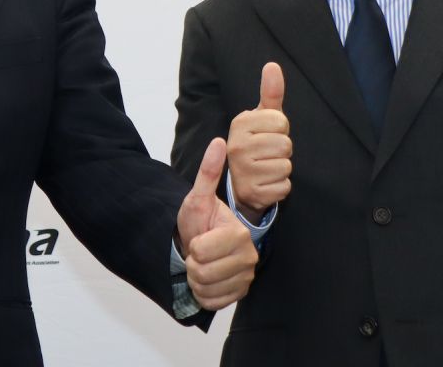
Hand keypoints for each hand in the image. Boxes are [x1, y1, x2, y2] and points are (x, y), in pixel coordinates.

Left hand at [176, 138, 258, 309]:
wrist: (202, 244)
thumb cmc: (199, 222)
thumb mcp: (198, 197)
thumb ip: (208, 172)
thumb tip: (219, 141)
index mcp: (240, 233)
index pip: (202, 250)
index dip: (193, 245)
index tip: (200, 236)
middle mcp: (249, 256)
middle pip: (202, 271)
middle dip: (193, 263)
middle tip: (199, 251)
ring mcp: (245, 277)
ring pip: (205, 288)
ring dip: (196, 278)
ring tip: (202, 263)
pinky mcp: (240, 294)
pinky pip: (211, 301)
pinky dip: (203, 292)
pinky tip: (207, 278)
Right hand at [227, 62, 289, 223]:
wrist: (242, 182)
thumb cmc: (257, 142)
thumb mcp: (262, 117)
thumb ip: (270, 93)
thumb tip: (272, 65)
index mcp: (239, 124)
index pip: (281, 121)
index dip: (281, 129)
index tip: (267, 134)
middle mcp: (236, 146)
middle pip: (285, 144)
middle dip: (282, 149)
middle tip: (268, 153)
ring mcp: (243, 171)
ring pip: (286, 166)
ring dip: (282, 168)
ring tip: (267, 167)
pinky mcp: (252, 193)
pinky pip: (284, 186)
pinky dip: (280, 186)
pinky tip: (266, 183)